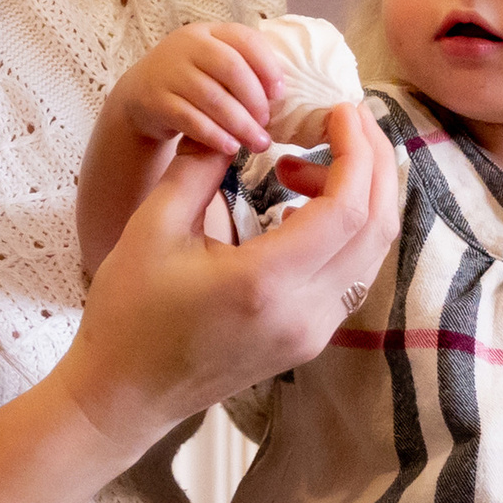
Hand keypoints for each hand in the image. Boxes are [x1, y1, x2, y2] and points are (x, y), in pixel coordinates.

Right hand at [63, 98, 399, 456]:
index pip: (346, 208)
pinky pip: (352, 273)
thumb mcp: (153, 227)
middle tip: (346, 120)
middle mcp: (303, 312)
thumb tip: (235, 123)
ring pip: (372, 252)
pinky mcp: (309, 338)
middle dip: (373, 163)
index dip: (355, 150)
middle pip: (376, 227)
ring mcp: (313, 332)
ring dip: (359, 196)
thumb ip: (199, 168)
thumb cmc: (130, 312)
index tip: (337, 110)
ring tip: (305, 161)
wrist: (126, 393)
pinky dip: (344, 228)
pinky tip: (298, 205)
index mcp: (265, 282)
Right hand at [107, 22, 288, 159]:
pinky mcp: (155, 100)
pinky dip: (214, 135)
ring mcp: (168, 71)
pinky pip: (189, 119)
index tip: (280, 94)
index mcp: (209, 32)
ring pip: (211, 96)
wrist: (141, 93)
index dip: (268, 67)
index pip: (246, 40)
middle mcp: (187, 45)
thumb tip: (282, 96)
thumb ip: (243, 68)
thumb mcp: (214, 64)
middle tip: (266, 123)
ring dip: (239, 124)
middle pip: (230, 67)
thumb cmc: (192, 80)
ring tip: (256, 143)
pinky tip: (230, 148)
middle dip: (254, 99)